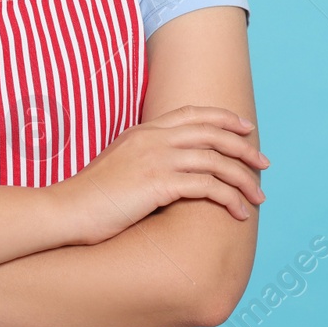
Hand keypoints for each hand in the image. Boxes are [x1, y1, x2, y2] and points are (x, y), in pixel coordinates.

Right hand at [56, 105, 267, 245]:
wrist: (63, 211)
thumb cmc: (89, 198)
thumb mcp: (118, 166)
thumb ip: (143, 158)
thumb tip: (167, 170)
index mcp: (144, 131)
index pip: (194, 114)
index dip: (224, 118)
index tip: (246, 129)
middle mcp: (154, 139)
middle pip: (213, 133)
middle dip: (244, 148)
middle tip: (264, 163)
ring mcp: (157, 159)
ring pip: (216, 160)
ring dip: (243, 179)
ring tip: (259, 196)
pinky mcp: (159, 184)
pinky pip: (208, 187)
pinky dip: (229, 198)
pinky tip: (239, 212)